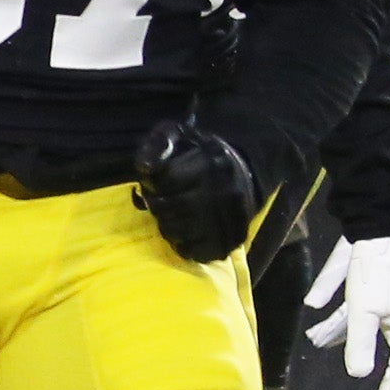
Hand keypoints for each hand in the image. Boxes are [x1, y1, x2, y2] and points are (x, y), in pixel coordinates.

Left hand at [130, 119, 258, 262]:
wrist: (243, 175)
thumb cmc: (200, 154)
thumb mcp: (179, 136)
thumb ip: (158, 144)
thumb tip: (146, 169)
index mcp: (213, 162)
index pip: (166, 180)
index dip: (153, 183)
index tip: (156, 183)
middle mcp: (226, 191)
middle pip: (169, 209)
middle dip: (158, 206)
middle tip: (163, 202)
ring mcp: (231, 220)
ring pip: (177, 233)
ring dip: (167, 227)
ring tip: (174, 215)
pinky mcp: (232, 242)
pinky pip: (193, 253)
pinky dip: (183, 246)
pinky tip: (187, 231)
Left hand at [299, 234, 389, 389]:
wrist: (376, 230)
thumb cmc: (372, 271)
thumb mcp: (362, 309)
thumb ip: (359, 342)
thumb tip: (358, 375)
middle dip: (383, 388)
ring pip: (374, 340)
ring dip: (346, 344)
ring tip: (317, 341)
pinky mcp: (379, 298)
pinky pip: (362, 322)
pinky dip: (341, 328)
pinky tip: (319, 331)